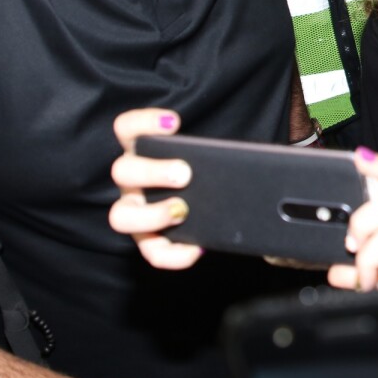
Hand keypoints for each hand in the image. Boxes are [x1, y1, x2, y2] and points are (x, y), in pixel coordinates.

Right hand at [107, 108, 204, 269]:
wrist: (215, 202)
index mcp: (142, 153)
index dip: (142, 122)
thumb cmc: (207, 173)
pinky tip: (197, 248)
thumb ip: (217, 152)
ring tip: (183, 211)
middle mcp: (133, 182)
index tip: (173, 123)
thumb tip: (257, 155)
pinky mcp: (149, 241)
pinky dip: (173, 255)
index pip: (127, 129)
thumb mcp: (209, 157)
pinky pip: (152, 253)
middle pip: (122, 171)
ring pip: (121, 217)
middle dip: (152, 171)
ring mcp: (136, 213)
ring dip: (152, 214)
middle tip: (185, 173)